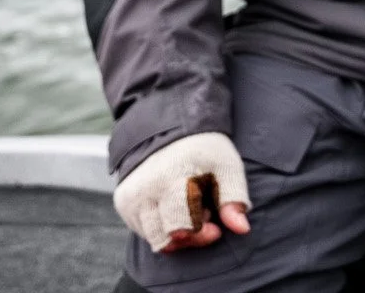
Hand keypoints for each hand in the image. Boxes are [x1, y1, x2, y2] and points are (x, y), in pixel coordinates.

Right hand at [112, 131, 251, 253]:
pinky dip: (160, 227)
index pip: (183, 225)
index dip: (202, 234)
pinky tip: (172, 209)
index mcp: (173, 176)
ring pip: (154, 238)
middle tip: (202, 216)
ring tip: (187, 211)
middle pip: (168, 237)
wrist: (167, 127)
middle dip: (190, 236)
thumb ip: (234, 198)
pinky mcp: (123, 201)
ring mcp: (132, 195)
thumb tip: (241, 228)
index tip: (215, 227)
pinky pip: (142, 230)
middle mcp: (147, 187)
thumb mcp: (226, 166)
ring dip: (174, 234)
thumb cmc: (203, 150)